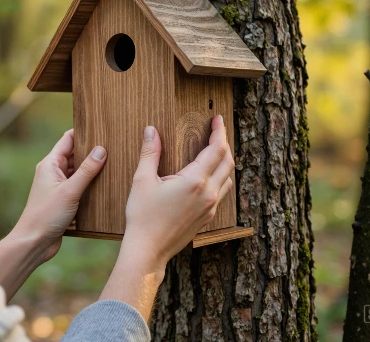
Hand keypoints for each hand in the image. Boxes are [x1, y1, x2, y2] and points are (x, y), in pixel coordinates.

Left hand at [12, 129, 105, 262]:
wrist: (34, 242)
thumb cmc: (46, 215)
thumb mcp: (70, 190)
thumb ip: (87, 170)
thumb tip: (101, 150)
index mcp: (50, 164)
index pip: (68, 140)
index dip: (83, 132)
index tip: (101, 128)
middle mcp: (53, 172)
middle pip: (75, 155)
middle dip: (92, 151)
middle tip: (113, 146)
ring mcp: (58, 187)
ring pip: (78, 172)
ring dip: (92, 169)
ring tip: (114, 163)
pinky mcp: (63, 200)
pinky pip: (79, 187)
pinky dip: (90, 185)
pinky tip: (105, 186)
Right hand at [121, 115, 234, 270]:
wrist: (148, 250)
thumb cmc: (143, 216)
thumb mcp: (142, 180)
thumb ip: (150, 153)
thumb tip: (152, 130)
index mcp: (195, 181)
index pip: (216, 149)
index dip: (219, 131)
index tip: (217, 119)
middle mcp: (208, 193)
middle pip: (227, 162)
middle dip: (224, 143)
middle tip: (217, 130)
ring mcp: (210, 207)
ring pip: (227, 178)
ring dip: (224, 162)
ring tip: (214, 151)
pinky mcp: (207, 218)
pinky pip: (221, 193)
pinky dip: (219, 178)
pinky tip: (207, 177)